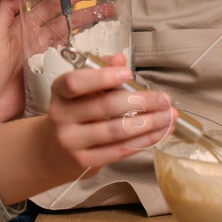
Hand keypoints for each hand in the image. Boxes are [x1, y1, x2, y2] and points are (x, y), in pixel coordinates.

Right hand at [44, 53, 174, 171]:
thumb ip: (99, 72)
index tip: (128, 74)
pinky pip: (119, 150)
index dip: (102, 77)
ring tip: (169, 117)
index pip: (76, 83)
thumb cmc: (73, 114)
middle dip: (141, 102)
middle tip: (164, 99)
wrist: (52, 151)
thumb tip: (120, 60)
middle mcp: (62, 116)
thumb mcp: (80, 91)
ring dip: (149, 123)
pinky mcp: (84, 161)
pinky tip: (159, 133)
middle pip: (105, 107)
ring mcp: (72, 141)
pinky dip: (143, 141)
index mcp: (60, 92)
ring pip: (116, 131)